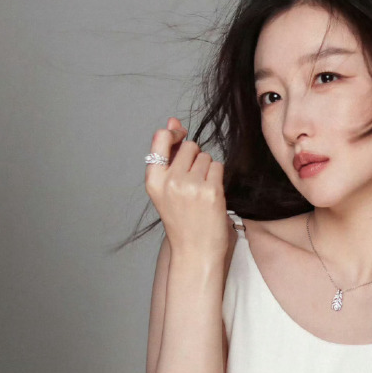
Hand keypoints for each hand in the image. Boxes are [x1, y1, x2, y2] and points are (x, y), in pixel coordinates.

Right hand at [145, 116, 227, 258]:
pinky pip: (218, 167)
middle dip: (195, 158)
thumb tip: (172, 121)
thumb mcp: (166, 189)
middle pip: (190, 147)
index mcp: (154, 180)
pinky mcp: (211, 191)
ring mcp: (191, 185)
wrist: (195, 251)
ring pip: (206, 157)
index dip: (174, 133)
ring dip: (208, 170)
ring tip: (202, 192)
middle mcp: (170, 180)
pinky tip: (212, 195)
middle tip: (194, 182)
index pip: (160, 138)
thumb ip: (168, 155)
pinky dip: (217, 178)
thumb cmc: (182, 221)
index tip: (180, 136)